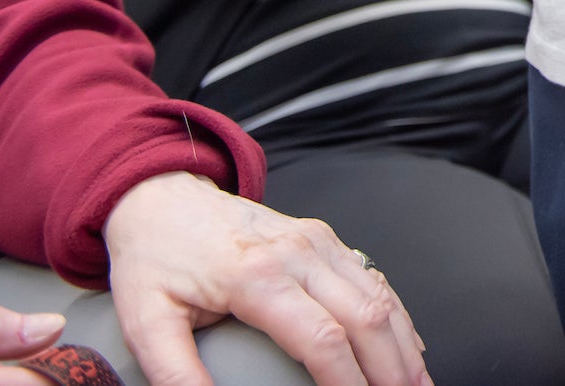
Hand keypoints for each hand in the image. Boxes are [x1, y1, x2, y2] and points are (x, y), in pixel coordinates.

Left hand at [103, 173, 428, 385]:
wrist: (162, 197)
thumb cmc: (153, 259)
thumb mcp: (145, 322)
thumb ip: (176, 372)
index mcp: (257, 276)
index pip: (322, 339)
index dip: (347, 382)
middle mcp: (298, 253)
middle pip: (366, 317)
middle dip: (391, 370)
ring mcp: (318, 241)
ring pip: (379, 296)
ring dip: (403, 346)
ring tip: (418, 385)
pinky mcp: (325, 238)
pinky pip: (373, 279)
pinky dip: (397, 316)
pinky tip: (407, 347)